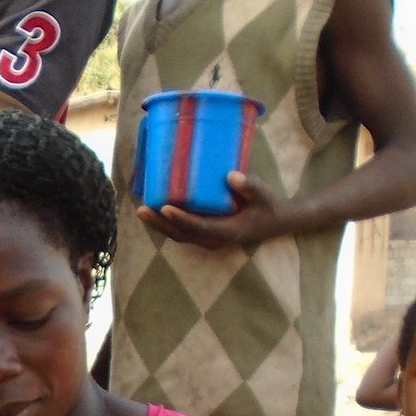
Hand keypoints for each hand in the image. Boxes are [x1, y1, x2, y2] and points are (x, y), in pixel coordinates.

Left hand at [136, 172, 290, 248]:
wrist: (274, 222)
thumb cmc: (267, 206)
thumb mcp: (263, 195)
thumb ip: (249, 186)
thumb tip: (231, 175)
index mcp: (228, 232)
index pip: (200, 226)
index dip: (181, 219)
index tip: (165, 208)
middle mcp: (214, 240)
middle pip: (182, 234)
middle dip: (160, 224)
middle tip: (142, 209)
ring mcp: (208, 239)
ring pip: (179, 236)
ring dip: (159, 225)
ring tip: (141, 211)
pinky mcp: (205, 235)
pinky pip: (183, 232)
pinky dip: (167, 224)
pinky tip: (154, 212)